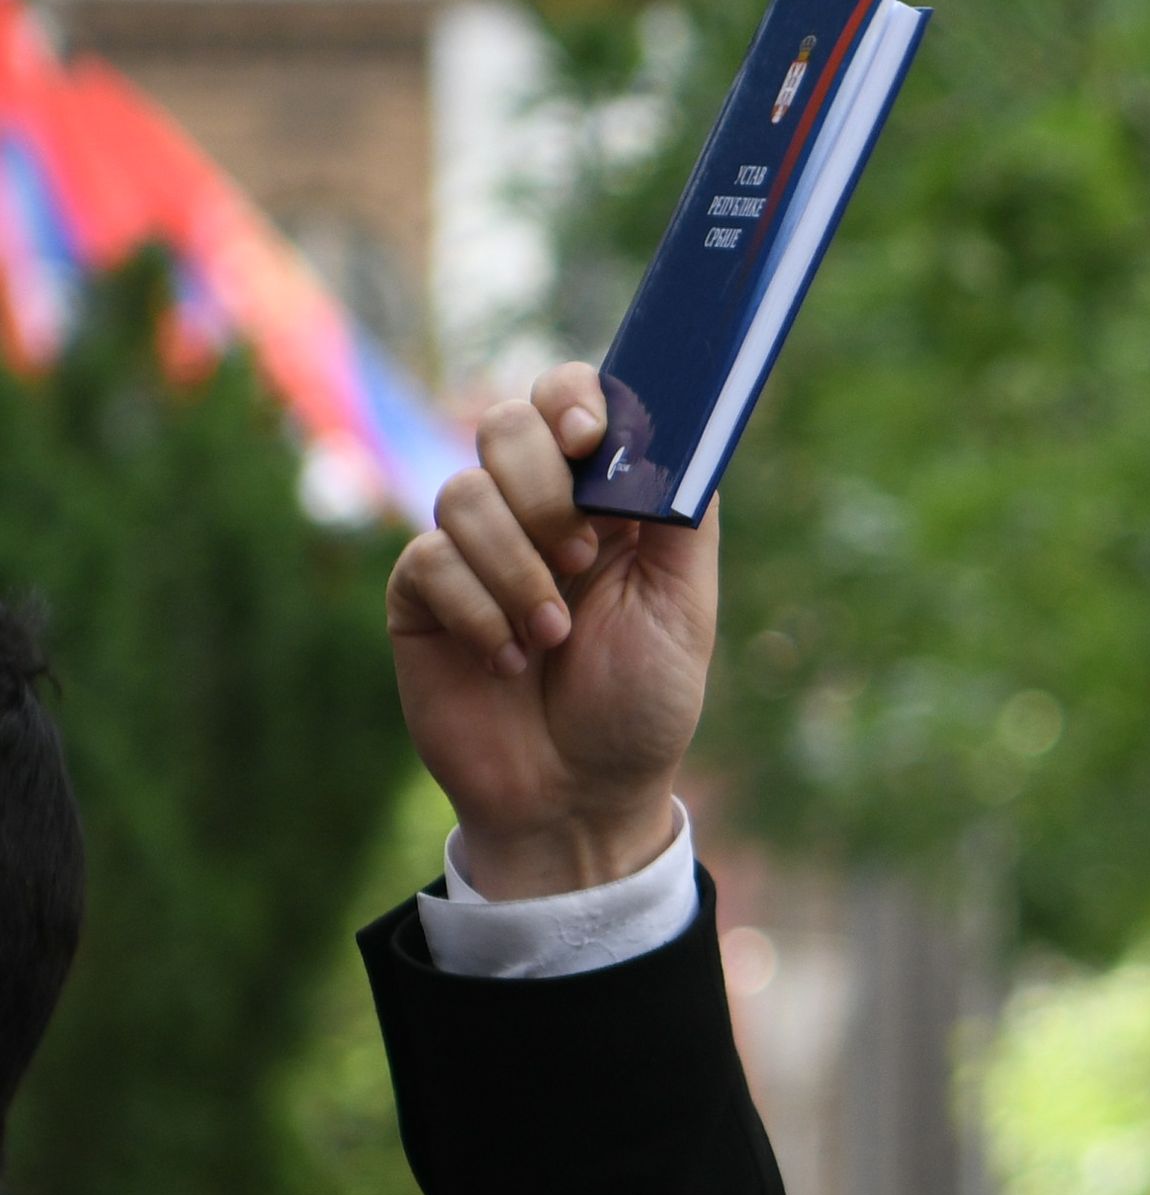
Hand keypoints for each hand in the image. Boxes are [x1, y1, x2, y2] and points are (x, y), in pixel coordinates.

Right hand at [387, 364, 715, 897]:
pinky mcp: (421, 594)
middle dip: (542, 488)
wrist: (579, 793)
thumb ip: (680, 515)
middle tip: (579, 558)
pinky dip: (477, 612)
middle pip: (506, 425)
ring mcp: (473, 548)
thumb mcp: (683, 607)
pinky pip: (430, 561)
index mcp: (604, 500)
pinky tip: (504, 661)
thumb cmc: (641, 701)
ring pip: (463, 493)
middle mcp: (534, 510)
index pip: (572, 402)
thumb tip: (680, 431)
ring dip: (518, 570)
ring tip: (551, 638)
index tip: (588, 438)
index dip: (571, 400)